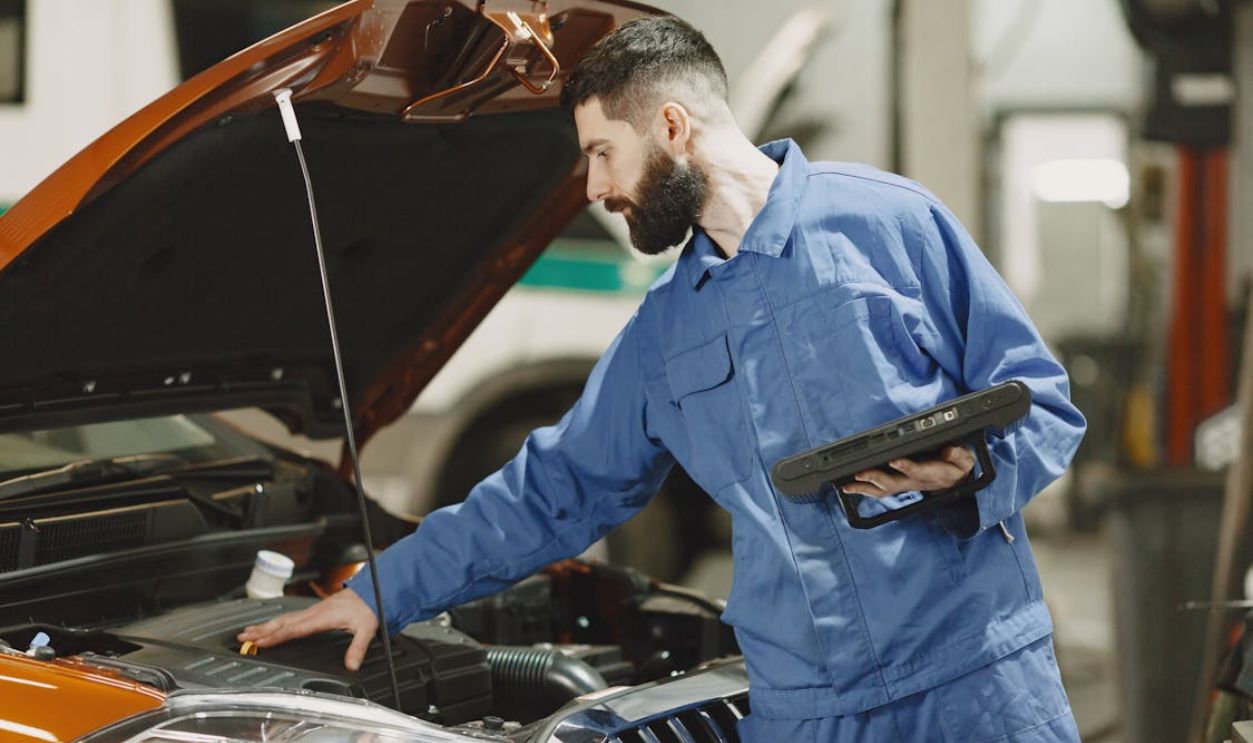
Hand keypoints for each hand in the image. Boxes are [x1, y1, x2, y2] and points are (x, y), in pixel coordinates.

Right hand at [236, 587, 377, 670]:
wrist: (370, 592)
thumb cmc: (367, 609)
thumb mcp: (366, 629)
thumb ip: (358, 648)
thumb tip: (352, 665)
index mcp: (322, 617)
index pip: (295, 629)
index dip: (277, 636)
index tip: (261, 642)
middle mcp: (313, 613)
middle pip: (283, 622)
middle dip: (262, 630)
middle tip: (243, 637)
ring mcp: (312, 611)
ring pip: (284, 618)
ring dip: (265, 625)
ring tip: (248, 632)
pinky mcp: (313, 611)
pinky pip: (290, 617)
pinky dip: (275, 622)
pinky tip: (268, 626)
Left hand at [842, 445, 974, 498]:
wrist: (956, 481)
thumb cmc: (958, 467)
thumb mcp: (965, 459)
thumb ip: (958, 455)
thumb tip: (948, 450)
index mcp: (933, 474)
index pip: (918, 472)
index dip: (906, 467)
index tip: (894, 460)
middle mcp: (916, 483)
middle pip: (894, 484)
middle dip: (876, 479)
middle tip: (859, 473)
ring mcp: (906, 486)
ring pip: (883, 490)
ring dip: (865, 488)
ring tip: (847, 486)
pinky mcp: (899, 485)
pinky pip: (880, 491)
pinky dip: (864, 490)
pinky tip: (848, 488)